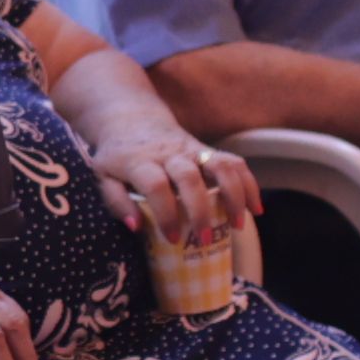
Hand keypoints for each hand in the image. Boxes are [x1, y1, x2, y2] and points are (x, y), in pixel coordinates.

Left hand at [81, 122, 255, 248]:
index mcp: (139, 162)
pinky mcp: (206, 150)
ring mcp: (191, 150)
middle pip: (189, 176)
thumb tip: (136, 227)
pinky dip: (249, 184)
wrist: (132, 119)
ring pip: (219, 164)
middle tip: (203, 239)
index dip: (165, 212)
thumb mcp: (105, 178)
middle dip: (200, 209)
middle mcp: (168, 154)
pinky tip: (255, 208)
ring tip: (238, 224)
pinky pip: (233, 162)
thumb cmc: (117, 158)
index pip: (155, 184)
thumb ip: (116, 202)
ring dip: (234, 194)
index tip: (173, 238)